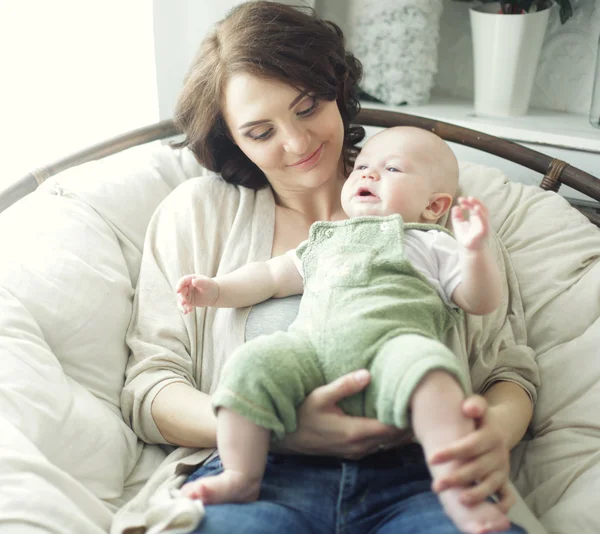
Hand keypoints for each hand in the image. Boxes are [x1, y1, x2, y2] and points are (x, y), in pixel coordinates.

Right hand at [176, 274, 218, 313]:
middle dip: (181, 298)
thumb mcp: (207, 283)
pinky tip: (186, 312)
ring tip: (189, 309)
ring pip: (181, 300)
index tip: (178, 291)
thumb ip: (200, 282)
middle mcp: (187, 287)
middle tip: (184, 303)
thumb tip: (193, 281)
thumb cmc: (211, 286)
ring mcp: (187, 294)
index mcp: (190, 279)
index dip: (179, 285)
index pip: (183, 281)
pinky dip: (184, 308)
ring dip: (183, 305)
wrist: (215, 295)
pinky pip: (184, 305)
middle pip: (181, 292)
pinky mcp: (188, 301)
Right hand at [276, 370, 411, 459]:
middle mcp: (359, 446)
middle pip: (395, 438)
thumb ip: (344, 386)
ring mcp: (356, 452)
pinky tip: (396, 422)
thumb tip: (367, 374)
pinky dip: (392, 436)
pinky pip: (380, 446)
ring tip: (414, 410)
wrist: (286, 439)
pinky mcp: (353, 453)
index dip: (406, 417)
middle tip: (422, 403)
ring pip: (389, 444)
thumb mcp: (320, 396)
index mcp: (354, 432)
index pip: (391, 428)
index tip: (418, 401)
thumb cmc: (302, 415)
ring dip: (402, 431)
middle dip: (409, 423)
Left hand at [428, 395, 514, 512]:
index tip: (431, 457)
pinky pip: (508, 496)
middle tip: (436, 486)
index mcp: (490, 435)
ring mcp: (503, 469)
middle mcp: (498, 454)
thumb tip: (468, 408)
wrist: (499, 428)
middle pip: (478, 468)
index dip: (451, 452)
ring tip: (458, 500)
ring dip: (476, 494)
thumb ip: (475, 404)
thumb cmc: (478, 418)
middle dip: (457, 478)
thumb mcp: (478, 405)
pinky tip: (488, 513)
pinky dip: (501, 505)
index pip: (470, 445)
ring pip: (491, 485)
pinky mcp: (505, 481)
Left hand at [451, 197, 489, 250]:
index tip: (460, 199)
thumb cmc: (465, 237)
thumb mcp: (458, 224)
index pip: (473, 207)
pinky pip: (484, 220)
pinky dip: (480, 214)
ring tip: (470, 200)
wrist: (468, 250)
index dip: (467, 202)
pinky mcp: (484, 230)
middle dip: (473, 201)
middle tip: (464, 198)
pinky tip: (475, 209)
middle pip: (479, 207)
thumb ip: (456, 215)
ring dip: (478, 204)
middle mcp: (481, 220)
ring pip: (484, 212)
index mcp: (476, 218)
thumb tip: (456, 206)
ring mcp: (484, 224)